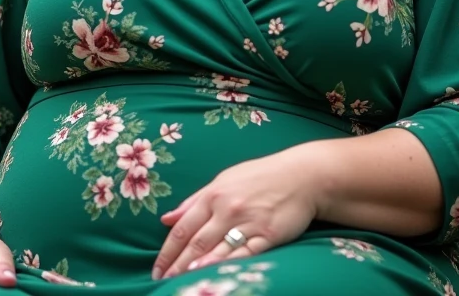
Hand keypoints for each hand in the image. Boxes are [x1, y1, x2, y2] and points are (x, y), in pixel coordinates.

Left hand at [151, 148, 318, 278]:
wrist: (302, 176)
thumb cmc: (260, 177)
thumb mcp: (224, 180)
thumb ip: (195, 200)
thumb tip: (167, 218)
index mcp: (213, 195)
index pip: (183, 228)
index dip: (167, 250)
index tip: (156, 268)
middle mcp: (227, 209)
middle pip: (196, 243)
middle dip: (176, 265)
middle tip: (162, 281)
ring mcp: (248, 223)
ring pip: (217, 250)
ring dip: (196, 267)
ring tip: (179, 283)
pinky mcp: (268, 235)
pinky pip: (244, 254)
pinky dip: (227, 264)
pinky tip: (213, 274)